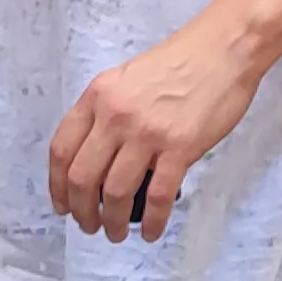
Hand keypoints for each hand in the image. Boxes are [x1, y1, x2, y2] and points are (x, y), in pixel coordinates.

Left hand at [47, 21, 267, 241]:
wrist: (224, 48)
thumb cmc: (180, 61)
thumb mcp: (127, 78)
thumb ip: (107, 111)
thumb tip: (97, 155)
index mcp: (98, 96)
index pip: (62, 149)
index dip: (57, 185)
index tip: (63, 205)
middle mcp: (115, 115)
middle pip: (82, 177)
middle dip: (81, 211)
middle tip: (89, 226)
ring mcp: (147, 132)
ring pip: (115, 192)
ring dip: (111, 221)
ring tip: (116, 233)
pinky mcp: (180, 147)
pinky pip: (157, 197)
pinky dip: (151, 222)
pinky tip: (151, 232)